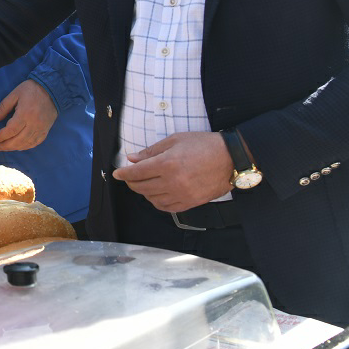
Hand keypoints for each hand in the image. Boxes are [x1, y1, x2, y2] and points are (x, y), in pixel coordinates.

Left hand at [0, 80, 56, 151]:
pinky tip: (19, 147)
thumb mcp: (15, 94)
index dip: (1, 136)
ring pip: (27, 143)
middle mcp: (34, 124)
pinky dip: (26, 147)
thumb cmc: (31, 90)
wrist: (52, 89)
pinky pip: (36, 142)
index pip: (10, 131)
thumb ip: (3, 107)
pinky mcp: (46, 130)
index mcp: (25, 114)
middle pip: (18, 140)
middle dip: (6, 146)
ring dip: (14, 148)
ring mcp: (41, 129)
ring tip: (5, 147)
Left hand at [112, 131, 233, 211]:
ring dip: (144, 193)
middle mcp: (173, 182)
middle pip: (142, 187)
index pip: (136, 173)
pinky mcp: (191, 203)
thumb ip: (151, 151)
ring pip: (152, 199)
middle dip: (132, 182)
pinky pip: (167, 207)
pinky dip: (158, 202)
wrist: (231, 158)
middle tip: (130, 177)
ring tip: (144, 184)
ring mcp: (182, 195)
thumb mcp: (175, 140)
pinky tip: (157, 194)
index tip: (117, 174)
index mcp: (167, 163)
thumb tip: (132, 159)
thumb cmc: (204, 145)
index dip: (123, 174)